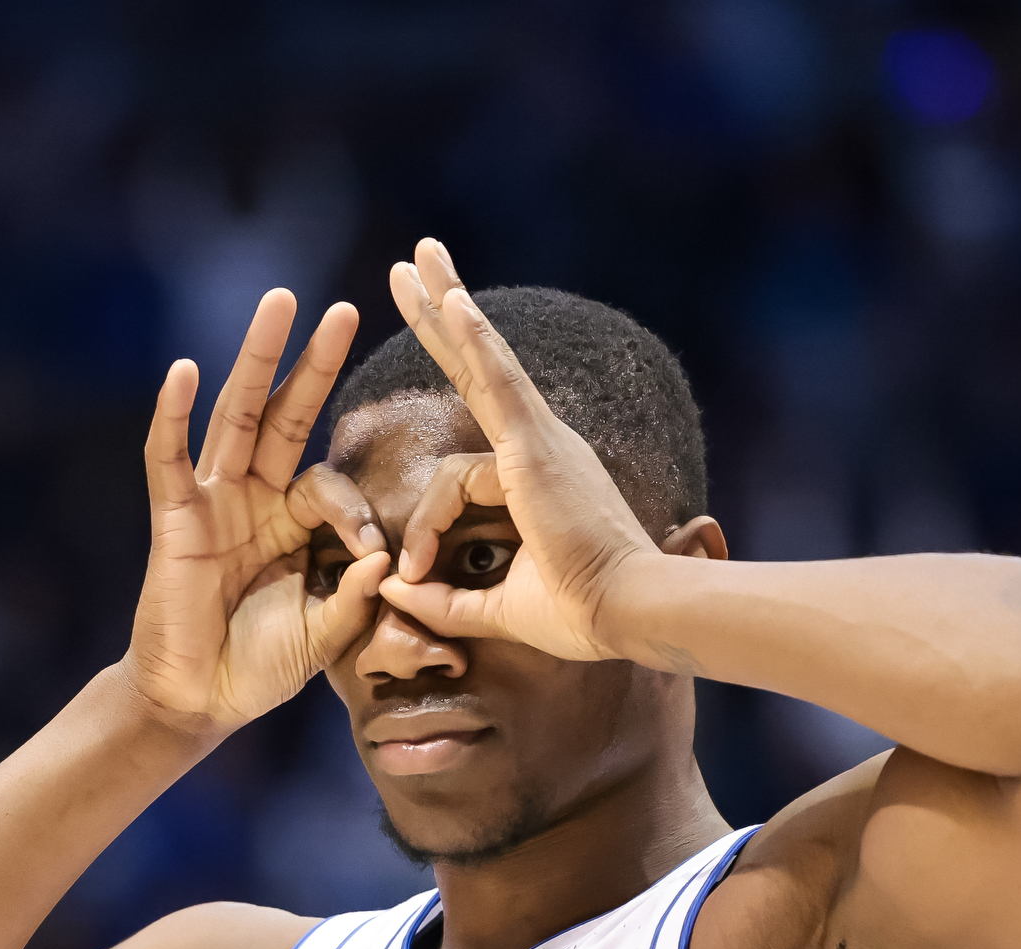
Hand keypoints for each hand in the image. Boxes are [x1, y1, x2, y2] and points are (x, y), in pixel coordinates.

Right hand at [123, 289, 393, 731]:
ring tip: (280, 304)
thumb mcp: (323, 635)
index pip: (329, 485)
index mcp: (291, 521)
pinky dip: (173, 415)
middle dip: (312, 363)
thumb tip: (386, 564)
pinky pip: (169, 459)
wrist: (199, 702)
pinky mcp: (175, 519)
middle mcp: (252, 498)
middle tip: (343, 308)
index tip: (374, 556)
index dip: (355, 513)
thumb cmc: (259, 668)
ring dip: (257, 359)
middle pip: (285, 415)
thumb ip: (354, 601)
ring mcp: (212, 502)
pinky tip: (184, 371)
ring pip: (235, 416)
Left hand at [374, 238, 663, 663]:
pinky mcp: (535, 447)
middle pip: (479, 371)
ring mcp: (540, 442)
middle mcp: (541, 448)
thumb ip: (443, 602)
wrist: (627, 613)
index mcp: (534, 482)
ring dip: (446, 308)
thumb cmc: (580, 616)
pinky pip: (498, 381)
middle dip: (444, 321)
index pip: (461, 475)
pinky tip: (452, 300)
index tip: (412, 573)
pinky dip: (475, 340)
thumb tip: (393, 594)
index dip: (425, 522)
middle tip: (415, 268)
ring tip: (414, 259)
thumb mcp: (496, 609)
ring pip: (482, 363)